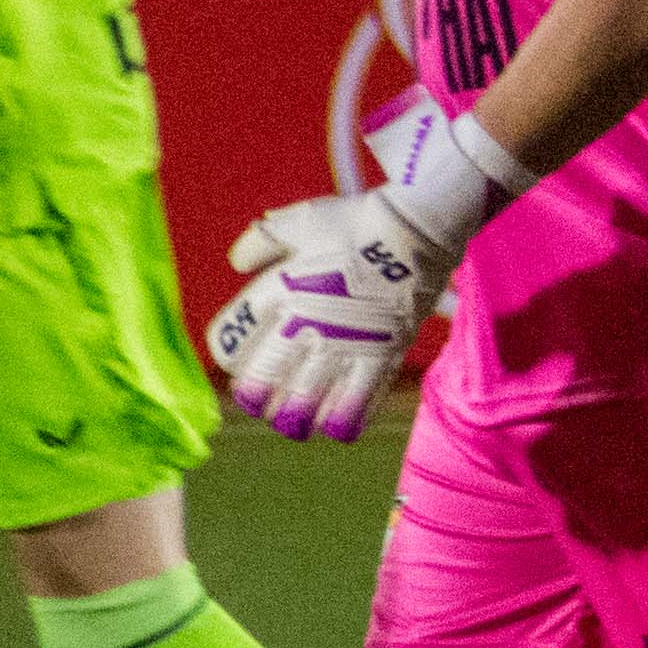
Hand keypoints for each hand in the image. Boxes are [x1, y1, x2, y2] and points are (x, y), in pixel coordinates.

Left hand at [205, 177, 473, 441]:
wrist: (419, 228)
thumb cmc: (357, 222)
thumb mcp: (299, 220)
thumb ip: (260, 241)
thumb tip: (237, 263)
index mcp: (279, 289)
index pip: (230, 341)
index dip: (228, 357)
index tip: (240, 360)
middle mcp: (304, 322)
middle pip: (260, 381)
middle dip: (254, 398)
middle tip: (261, 400)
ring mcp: (344, 342)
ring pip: (302, 401)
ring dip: (291, 417)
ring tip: (293, 422)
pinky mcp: (381, 354)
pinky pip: (356, 403)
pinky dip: (342, 421)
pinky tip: (336, 427)